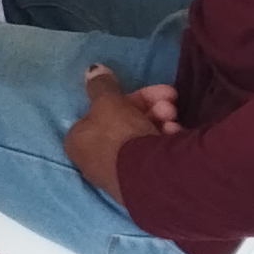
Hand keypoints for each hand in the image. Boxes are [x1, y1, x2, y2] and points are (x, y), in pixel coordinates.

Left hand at [61, 61, 179, 201]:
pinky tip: (175, 135)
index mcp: (78, 141)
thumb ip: (101, 85)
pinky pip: (152, 155)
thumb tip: (92, 68)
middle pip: (124, 124)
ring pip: (141, 137)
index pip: (101, 113)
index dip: (126, 99)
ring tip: (173, 120)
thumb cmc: (119, 135)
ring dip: (160, 121)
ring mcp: (118, 175)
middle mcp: (93, 160)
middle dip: (150, 108)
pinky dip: (164, 141)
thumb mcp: (108, 103)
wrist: (150, 178)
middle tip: (169, 103)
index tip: (150, 92)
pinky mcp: (142, 184)